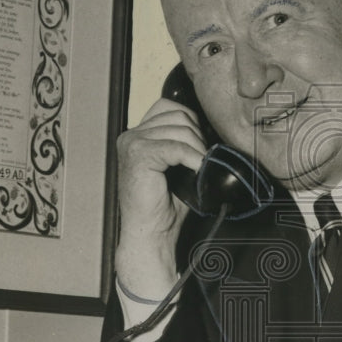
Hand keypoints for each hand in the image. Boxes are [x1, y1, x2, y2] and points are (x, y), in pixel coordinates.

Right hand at [115, 97, 206, 299]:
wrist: (151, 234)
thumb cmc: (164, 207)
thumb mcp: (176, 168)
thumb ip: (184, 144)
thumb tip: (211, 129)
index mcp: (137, 135)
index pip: (169, 107)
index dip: (191, 122)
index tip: (201, 147)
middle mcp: (130, 136)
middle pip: (177, 114)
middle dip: (197, 136)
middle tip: (202, 161)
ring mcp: (132, 144)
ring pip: (180, 129)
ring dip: (197, 148)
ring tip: (198, 169)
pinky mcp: (138, 156)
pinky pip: (176, 147)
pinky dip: (193, 158)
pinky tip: (196, 171)